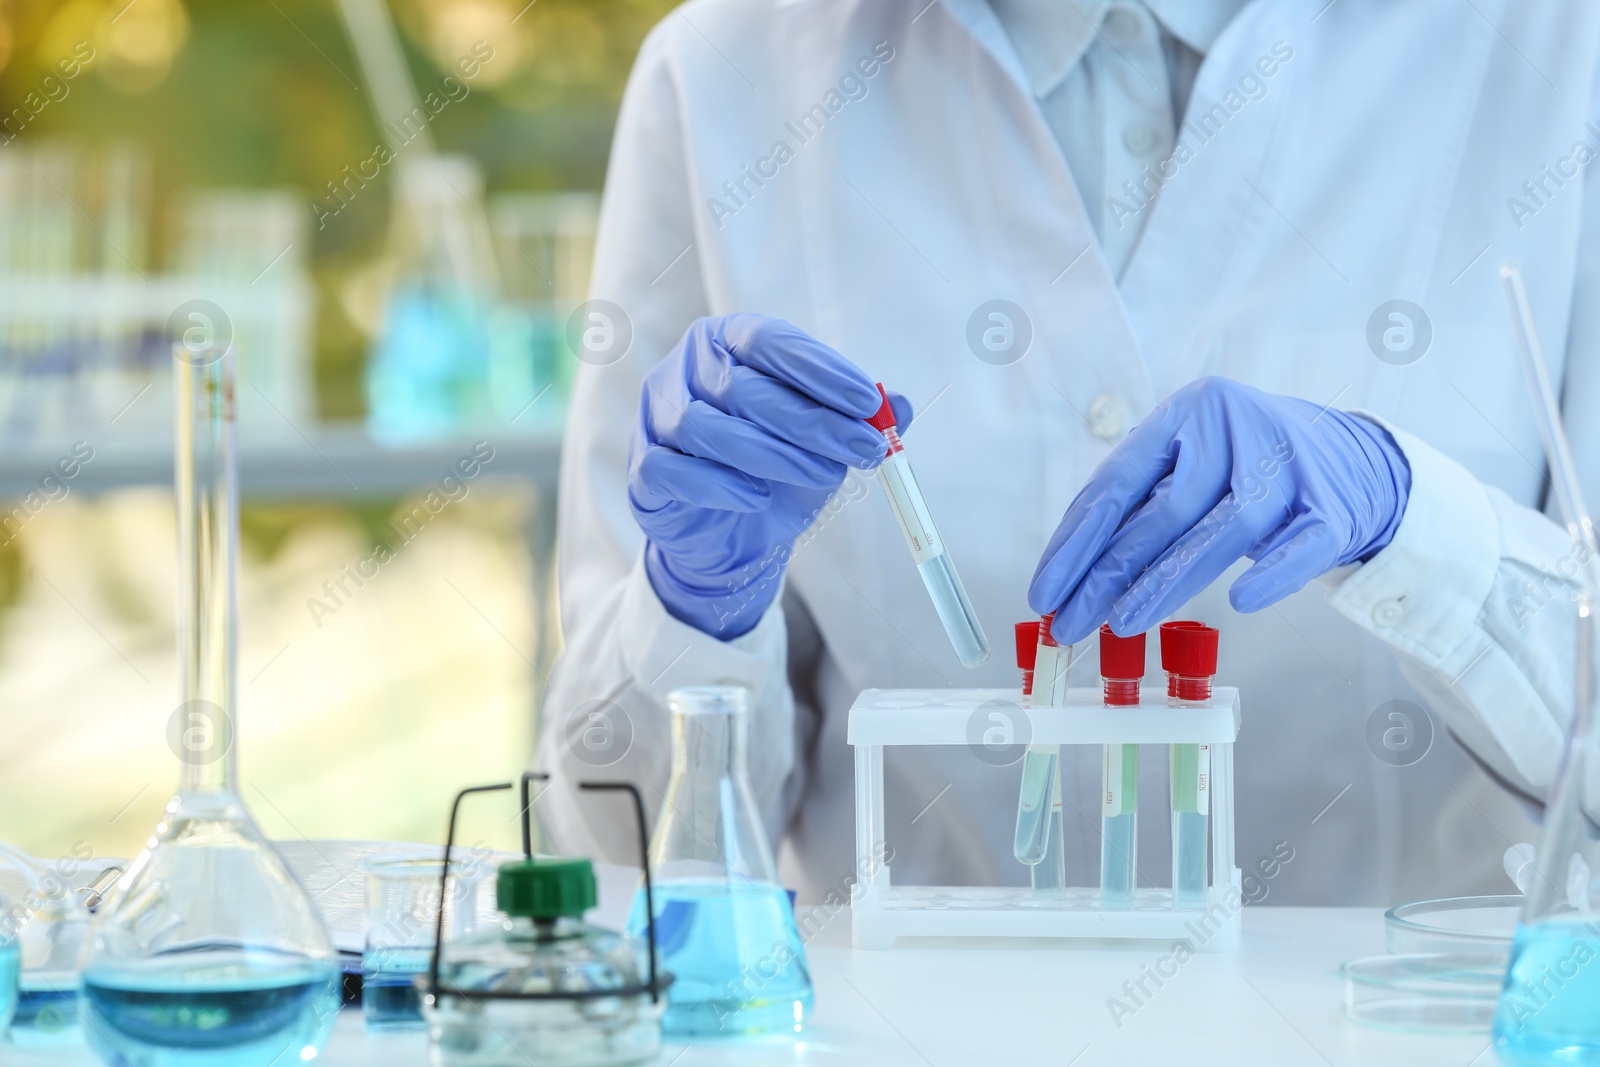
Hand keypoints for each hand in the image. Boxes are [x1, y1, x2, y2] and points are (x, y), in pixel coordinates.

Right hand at [631, 314, 910, 637]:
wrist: (730, 536)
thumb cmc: (775, 470)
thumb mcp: (822, 442)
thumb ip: (856, 420)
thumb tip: (899, 406)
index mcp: (726, 342)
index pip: (768, 341)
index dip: (819, 369)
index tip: (867, 401)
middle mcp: (684, 370)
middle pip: (743, 387)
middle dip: (811, 420)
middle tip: (863, 448)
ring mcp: (657, 419)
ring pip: (707, 427)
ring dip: (774, 454)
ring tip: (825, 476)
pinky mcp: (645, 471)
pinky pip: (675, 471)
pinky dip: (720, 485)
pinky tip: (758, 498)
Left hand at [1028, 377, 1410, 644]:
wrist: (1353, 461)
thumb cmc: (1246, 471)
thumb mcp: (1188, 469)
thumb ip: (1139, 510)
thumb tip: (1072, 580)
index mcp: (1185, 414)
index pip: (1117, 483)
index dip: (1075, 542)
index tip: (1044, 591)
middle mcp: (1233, 429)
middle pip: (1162, 512)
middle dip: (1106, 575)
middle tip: (1069, 623)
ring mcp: (1288, 464)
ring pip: (1221, 531)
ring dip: (1166, 583)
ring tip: (1122, 624)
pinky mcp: (1333, 506)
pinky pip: (1300, 545)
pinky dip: (1272, 574)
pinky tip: (1238, 600)